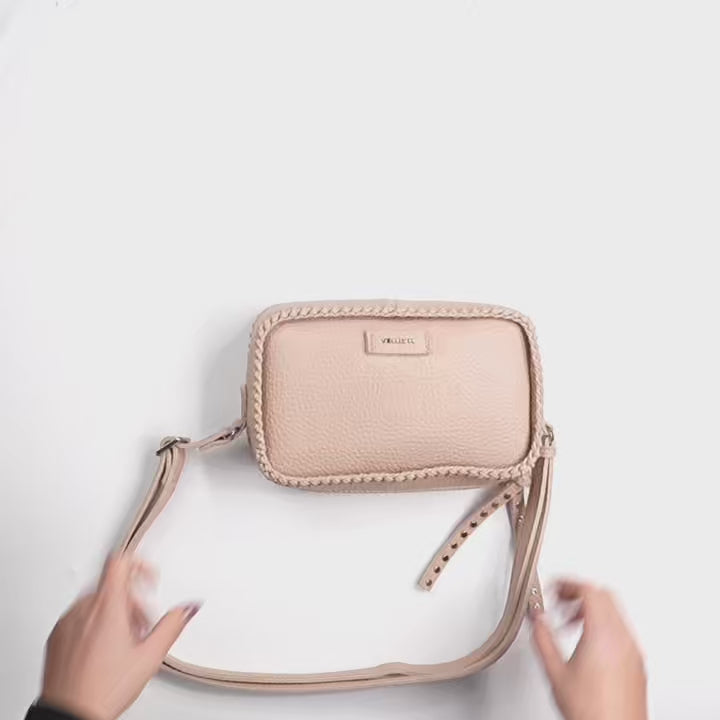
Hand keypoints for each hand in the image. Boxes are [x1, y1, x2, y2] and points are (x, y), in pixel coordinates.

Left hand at [40, 553, 200, 719]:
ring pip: (95, 601)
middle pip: (112, 585)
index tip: (149, 579)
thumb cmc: (104, 688)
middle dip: (132, 600)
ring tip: (124, 642)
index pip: (120, 562)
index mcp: (108, 606)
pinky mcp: (56, 636)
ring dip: (113, 613)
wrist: (69, 715)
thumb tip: (188, 607)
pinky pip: (78, 617)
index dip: (139, 563)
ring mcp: (67, 621)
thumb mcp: (150, 656)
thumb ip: (172, 625)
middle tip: (141, 625)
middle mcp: (84, 608)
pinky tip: (103, 650)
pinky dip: (93, 625)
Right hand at [532, 580, 646, 719]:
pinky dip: (604, 625)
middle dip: (579, 593)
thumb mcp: (555, 672)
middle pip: (605, 595)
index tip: (554, 589)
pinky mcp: (638, 663)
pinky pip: (623, 630)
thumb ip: (542, 638)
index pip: (589, 590)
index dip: (568, 584)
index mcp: (602, 634)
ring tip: (570, 624)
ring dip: (592, 609)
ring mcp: (634, 651)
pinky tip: (588, 643)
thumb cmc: (591, 712)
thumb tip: (536, 618)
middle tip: (560, 601)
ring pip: (616, 612)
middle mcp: (623, 638)